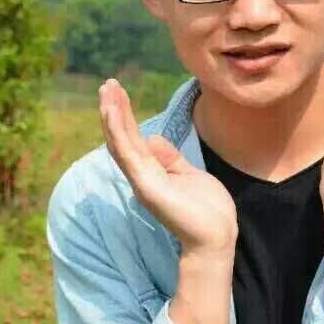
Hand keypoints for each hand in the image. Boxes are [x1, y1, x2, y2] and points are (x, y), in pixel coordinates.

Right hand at [98, 79, 238, 254]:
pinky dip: (119, 133)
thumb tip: (152, 138)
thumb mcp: (189, 175)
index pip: (133, 138)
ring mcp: (143, 181)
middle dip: (115, 110)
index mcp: (153, 172)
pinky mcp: (147, 187)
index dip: (126, 115)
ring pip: (121, 143)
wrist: (217, 238)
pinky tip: (113, 114)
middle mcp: (143, 175)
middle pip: (123, 138)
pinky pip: (128, 156)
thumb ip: (170, 158)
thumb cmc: (207, 211)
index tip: (118, 92)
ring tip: (107, 91)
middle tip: (107, 84)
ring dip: (112, 116)